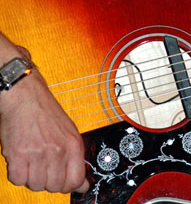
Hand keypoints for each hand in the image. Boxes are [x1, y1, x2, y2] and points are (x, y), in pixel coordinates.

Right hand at [0, 68, 88, 192]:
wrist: (24, 94)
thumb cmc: (45, 110)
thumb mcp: (69, 131)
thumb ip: (76, 159)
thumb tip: (82, 186)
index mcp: (73, 144)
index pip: (75, 181)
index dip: (67, 185)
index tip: (61, 182)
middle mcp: (57, 150)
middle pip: (54, 186)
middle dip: (47, 180)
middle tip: (42, 165)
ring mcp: (37, 153)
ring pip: (35, 185)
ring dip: (31, 176)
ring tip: (30, 158)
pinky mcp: (17, 155)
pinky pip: (17, 179)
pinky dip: (17, 173)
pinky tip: (20, 158)